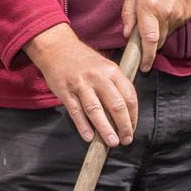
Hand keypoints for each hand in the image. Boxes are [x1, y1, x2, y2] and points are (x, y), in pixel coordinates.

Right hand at [23, 23, 136, 146]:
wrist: (57, 47)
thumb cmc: (83, 60)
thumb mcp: (105, 66)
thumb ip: (115, 85)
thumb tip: (124, 112)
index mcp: (112, 71)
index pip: (129, 96)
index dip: (133, 116)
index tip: (132, 128)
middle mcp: (98, 77)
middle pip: (116, 105)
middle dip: (124, 125)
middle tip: (126, 140)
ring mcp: (81, 85)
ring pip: (96, 110)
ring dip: (105, 129)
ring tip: (112, 142)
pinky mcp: (65, 91)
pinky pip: (76, 111)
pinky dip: (83, 125)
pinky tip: (89, 137)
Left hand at [122, 0, 190, 58]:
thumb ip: (128, 12)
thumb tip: (127, 34)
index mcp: (148, 7)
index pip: (149, 40)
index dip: (147, 57)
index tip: (144, 67)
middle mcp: (164, 14)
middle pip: (157, 41)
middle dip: (150, 42)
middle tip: (146, 29)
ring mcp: (178, 16)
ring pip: (166, 34)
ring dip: (159, 30)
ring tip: (157, 11)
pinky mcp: (187, 15)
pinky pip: (175, 26)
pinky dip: (169, 22)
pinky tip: (167, 7)